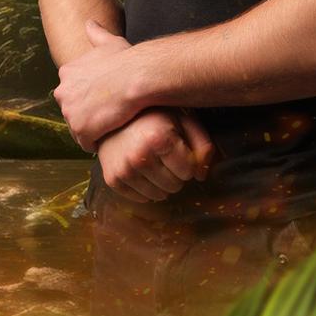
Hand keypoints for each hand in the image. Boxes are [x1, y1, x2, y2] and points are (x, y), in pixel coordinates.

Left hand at [53, 19, 143, 150]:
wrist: (137, 77)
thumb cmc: (128, 60)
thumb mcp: (110, 42)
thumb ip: (96, 34)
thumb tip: (90, 22)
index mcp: (67, 73)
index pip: (72, 92)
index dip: (89, 97)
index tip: (104, 97)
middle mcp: (63, 92)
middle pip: (72, 111)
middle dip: (87, 114)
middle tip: (109, 112)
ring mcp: (70, 112)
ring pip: (79, 129)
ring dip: (93, 128)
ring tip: (112, 123)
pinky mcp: (81, 130)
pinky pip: (87, 143)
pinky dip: (99, 141)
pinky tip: (112, 133)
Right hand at [97, 106, 217, 203]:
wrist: (114, 116)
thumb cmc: (155, 117)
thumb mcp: (184, 120)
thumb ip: (202, 144)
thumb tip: (202, 175)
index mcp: (159, 138)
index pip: (188, 171)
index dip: (188, 161)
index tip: (179, 149)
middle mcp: (139, 156)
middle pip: (175, 186)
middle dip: (175, 173)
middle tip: (165, 155)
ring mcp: (124, 169)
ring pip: (159, 196)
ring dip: (161, 183)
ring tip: (154, 161)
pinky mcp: (112, 179)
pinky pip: (141, 199)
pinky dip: (146, 188)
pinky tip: (142, 169)